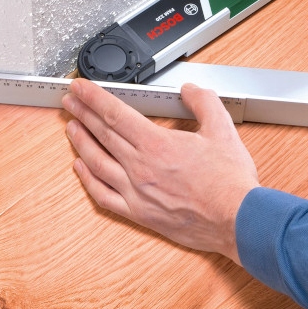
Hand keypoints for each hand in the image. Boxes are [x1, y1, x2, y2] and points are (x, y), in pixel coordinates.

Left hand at [61, 78, 259, 264]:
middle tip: (70, 101)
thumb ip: (203, 103)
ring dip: (80, 142)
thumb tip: (190, 89)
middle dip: (82, 113)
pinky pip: (103, 195)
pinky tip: (81, 168)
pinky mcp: (138, 213)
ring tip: (71, 127)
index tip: (79, 88)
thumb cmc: (230, 182)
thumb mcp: (222, 130)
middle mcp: (140, 167)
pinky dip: (87, 180)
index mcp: (156, 144)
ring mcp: (135, 192)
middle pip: (101, 133)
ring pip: (97, 162)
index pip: (114, 114)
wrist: (238, 220)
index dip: (92, 98)